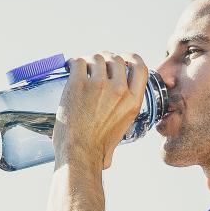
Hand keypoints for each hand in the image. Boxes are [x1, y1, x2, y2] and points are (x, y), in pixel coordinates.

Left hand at [59, 52, 148, 169]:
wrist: (79, 152)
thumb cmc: (96, 148)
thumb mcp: (120, 131)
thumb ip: (121, 121)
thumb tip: (111, 147)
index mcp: (133, 100)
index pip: (140, 67)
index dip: (130, 58)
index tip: (122, 58)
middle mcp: (119, 89)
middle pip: (115, 59)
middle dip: (105, 58)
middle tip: (94, 65)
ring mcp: (99, 85)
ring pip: (96, 58)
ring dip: (88, 60)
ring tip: (80, 68)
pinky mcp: (79, 84)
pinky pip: (78, 62)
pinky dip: (73, 63)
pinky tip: (70, 68)